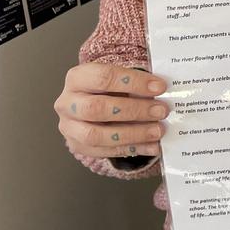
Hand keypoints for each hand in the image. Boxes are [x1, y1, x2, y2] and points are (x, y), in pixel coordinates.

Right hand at [54, 63, 168, 158]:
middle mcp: (67, 103)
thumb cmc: (109, 89)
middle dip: (133, 110)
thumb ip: (136, 84)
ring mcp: (69, 127)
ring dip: (132, 134)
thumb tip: (162, 93)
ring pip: (96, 135)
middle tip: (161, 111)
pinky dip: (132, 149)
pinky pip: (104, 152)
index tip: (159, 87)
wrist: (91, 105)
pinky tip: (152, 146)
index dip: (133, 82)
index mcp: (77, 78)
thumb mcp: (119, 79)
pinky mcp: (77, 146)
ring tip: (157, 131)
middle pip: (97, 108)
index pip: (103, 77)